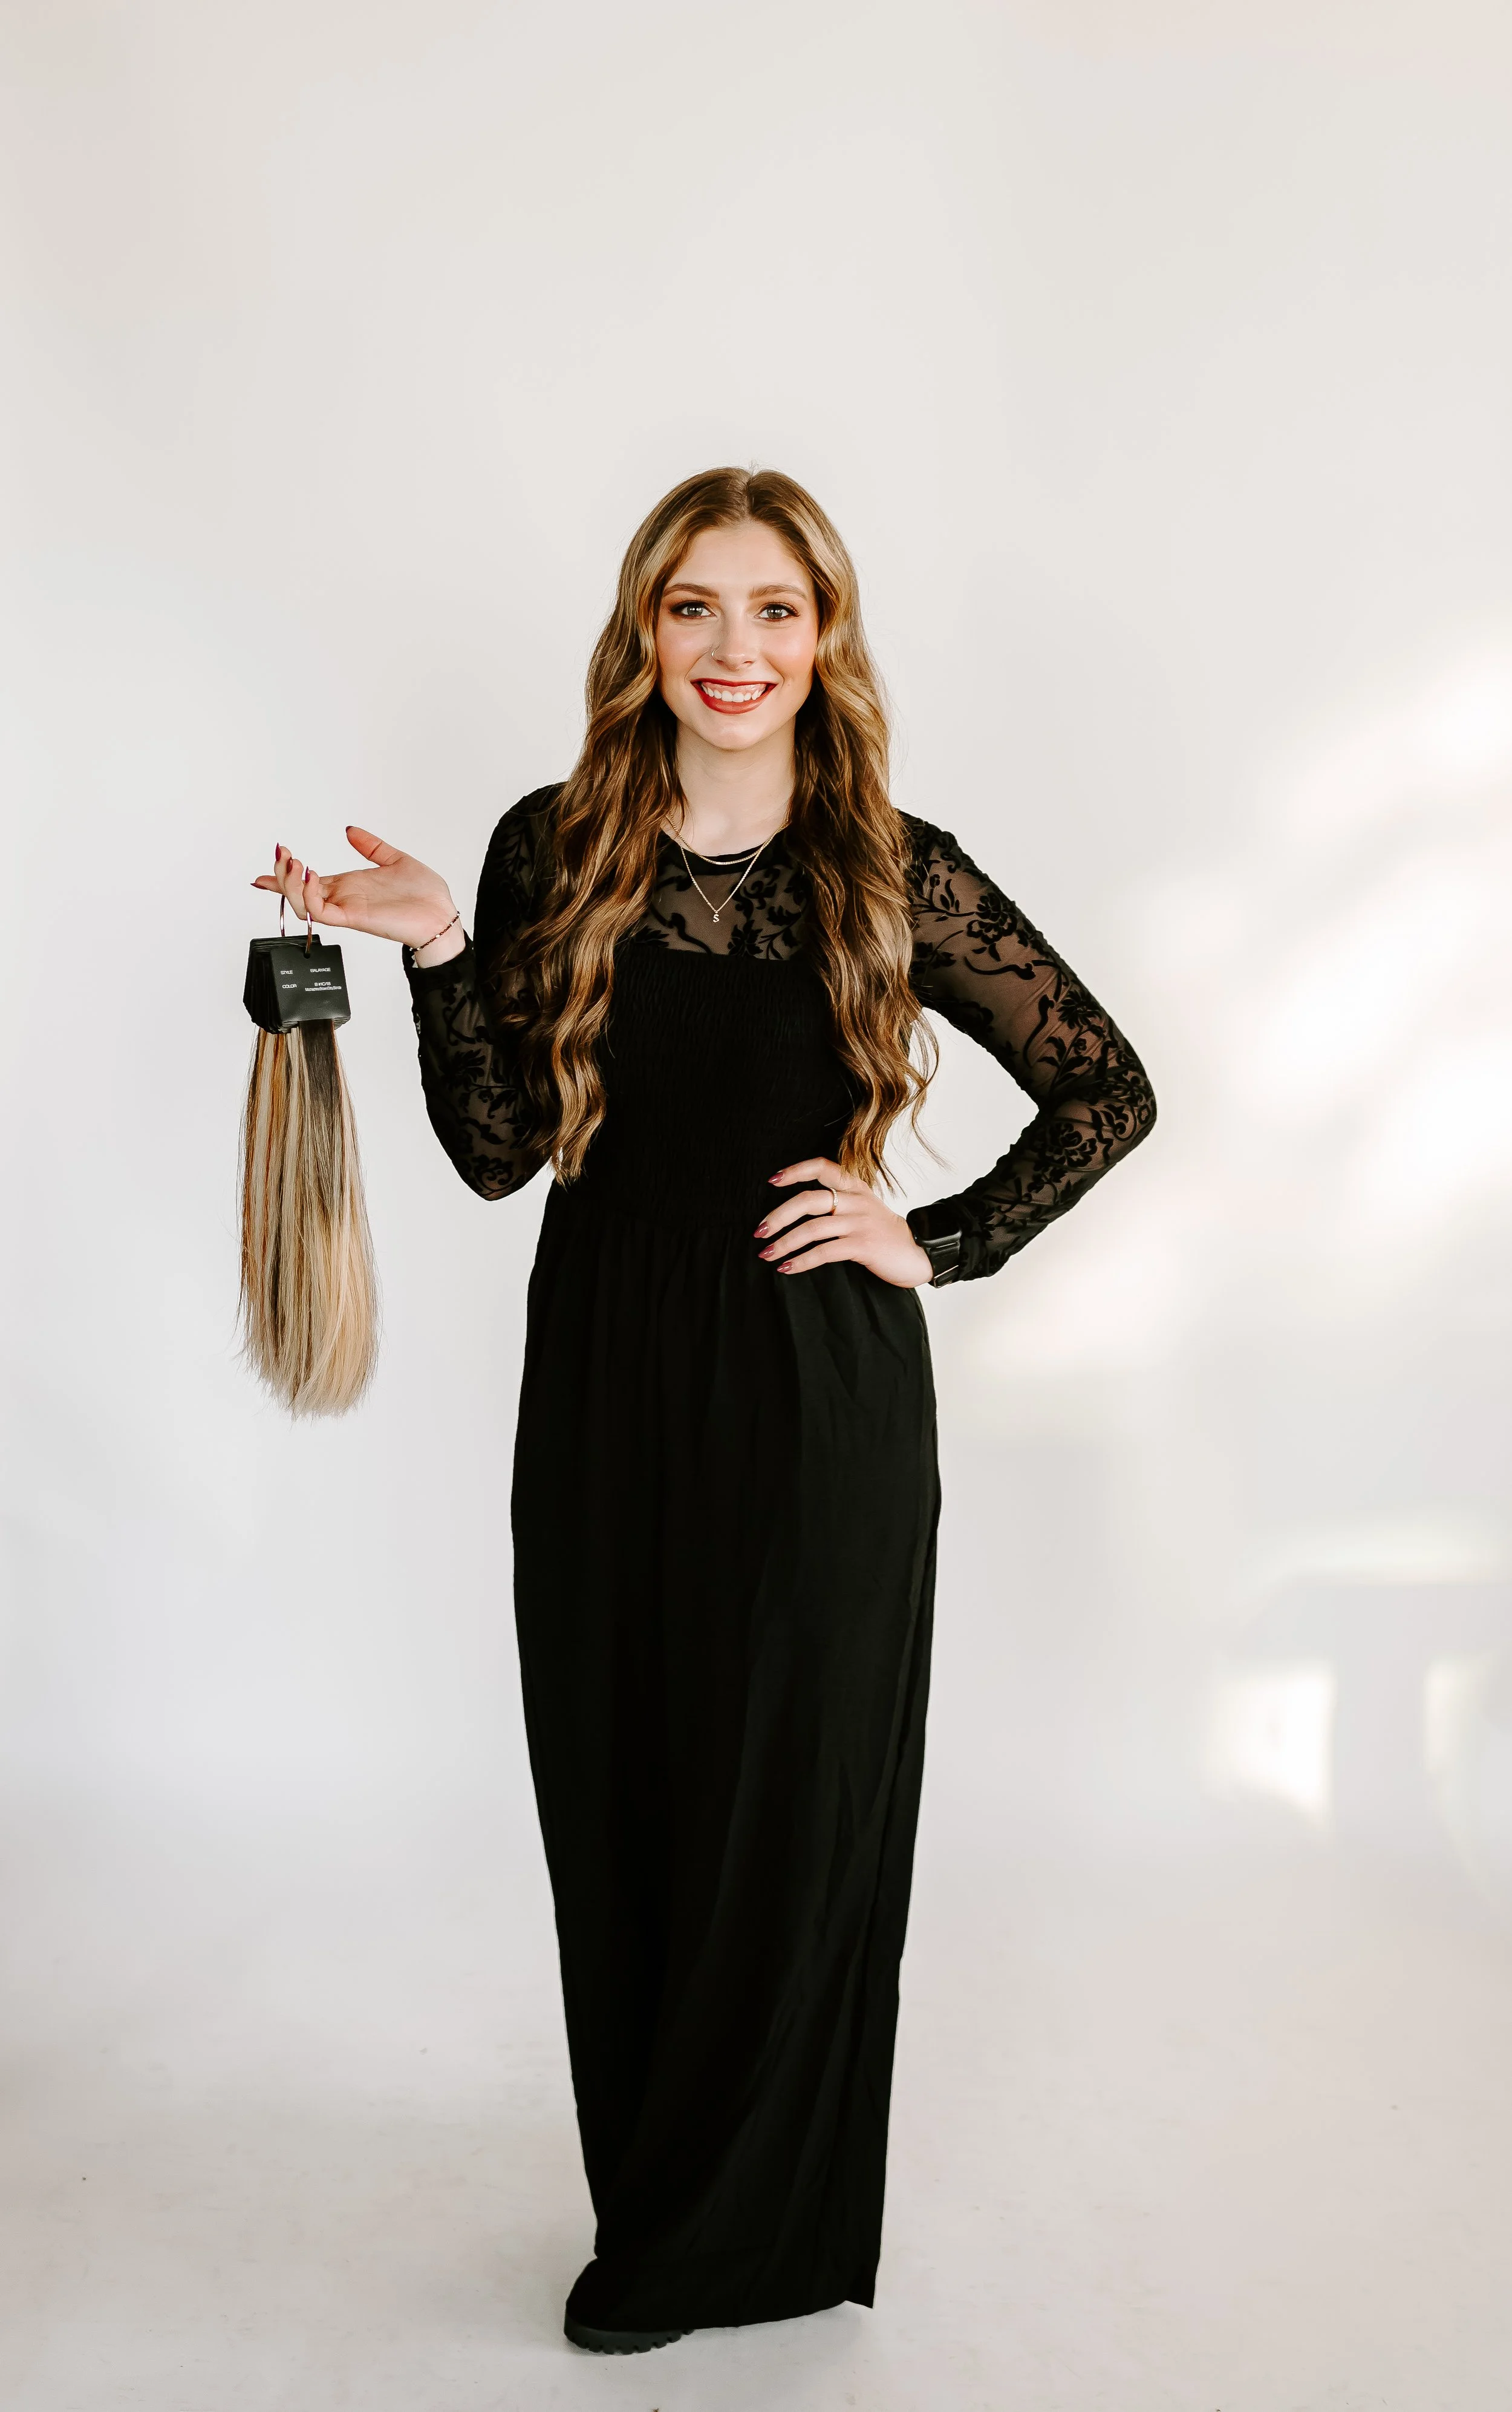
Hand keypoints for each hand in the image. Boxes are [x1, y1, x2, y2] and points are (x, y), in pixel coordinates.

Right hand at [251, 827, 462, 956]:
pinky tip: (312, 877)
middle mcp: (343, 899)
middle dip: (282, 874)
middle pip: (298, 892)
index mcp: (349, 886)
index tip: (268, 866)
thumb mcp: (394, 860)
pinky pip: (322, 912)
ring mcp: (347, 909)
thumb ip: (370, 846)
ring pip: (303, 903)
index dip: (285, 875)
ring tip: (294, 863)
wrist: (441, 916)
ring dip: (292, 883)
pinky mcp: (355, 918)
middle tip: (282, 854)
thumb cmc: (424, 896)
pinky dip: (311, 895)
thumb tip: (350, 829)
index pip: (308, 882)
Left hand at [756, 1157, 934, 1288]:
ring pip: (812, 1228)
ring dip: (784, 1243)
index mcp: (856, 1188)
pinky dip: (801, 1261)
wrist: (921, 1253)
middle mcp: (856, 1201)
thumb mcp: (865, 1209)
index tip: (772, 1181)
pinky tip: (788, 1268)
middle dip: (778, 1215)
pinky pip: (824, 1252)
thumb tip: (799, 1212)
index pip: (822, 1167)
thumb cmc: (887, 1235)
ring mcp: (860, 1223)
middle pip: (808, 1200)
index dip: (795, 1171)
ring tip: (767, 1254)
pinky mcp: (863, 1245)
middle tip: (759, 1231)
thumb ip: (840, 1204)